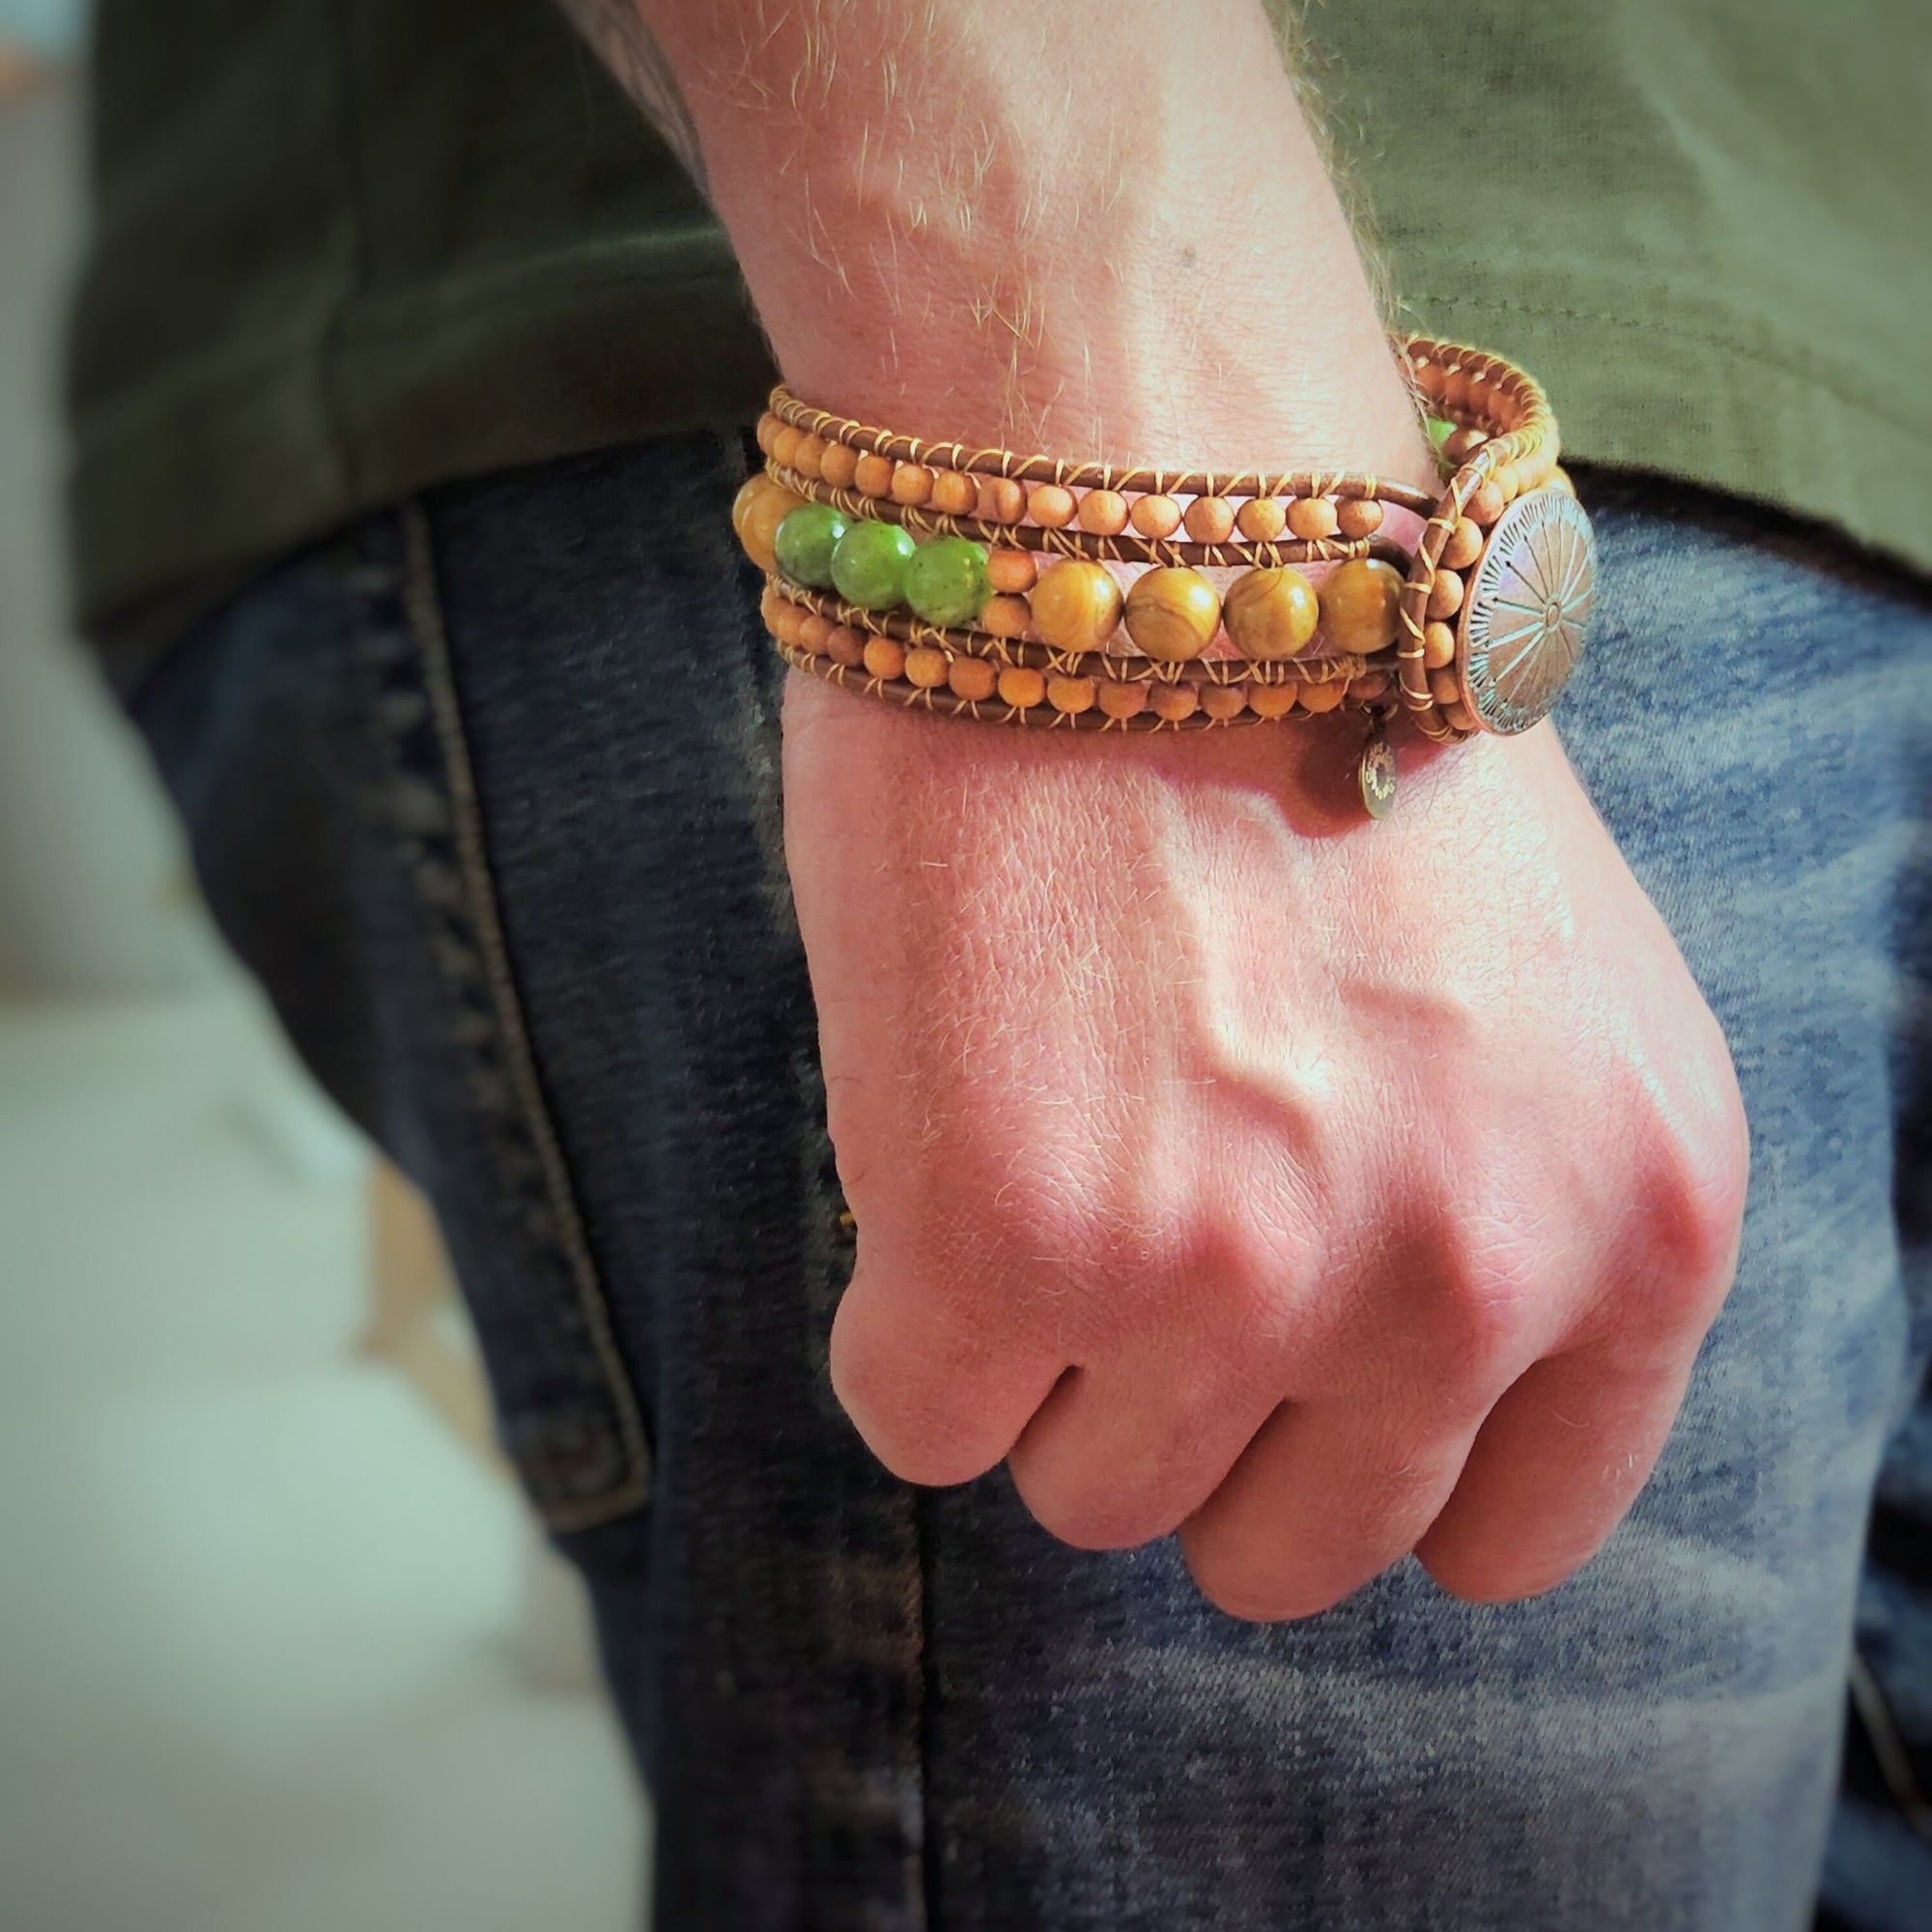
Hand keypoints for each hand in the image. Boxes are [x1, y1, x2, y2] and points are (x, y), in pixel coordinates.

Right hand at [788, 681, 1747, 1615]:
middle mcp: (1469, 1268)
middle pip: (1279, 1548)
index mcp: (1640, 1210)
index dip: (1364, 1469)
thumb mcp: (1521, 996)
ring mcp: (1240, 1271)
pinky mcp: (1014, 1240)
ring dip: (1043, 1356)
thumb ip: (1485, 1209)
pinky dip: (905, 1320)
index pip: (1510, 1529)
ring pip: (1087, 1497)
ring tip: (1039, 1134)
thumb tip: (1336, 1380)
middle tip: (1128, 1235)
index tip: (1281, 1394)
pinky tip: (937, 1136)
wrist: (1142, 499)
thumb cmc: (1308, 714)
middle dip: (1189, 1424)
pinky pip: (918, 1421)